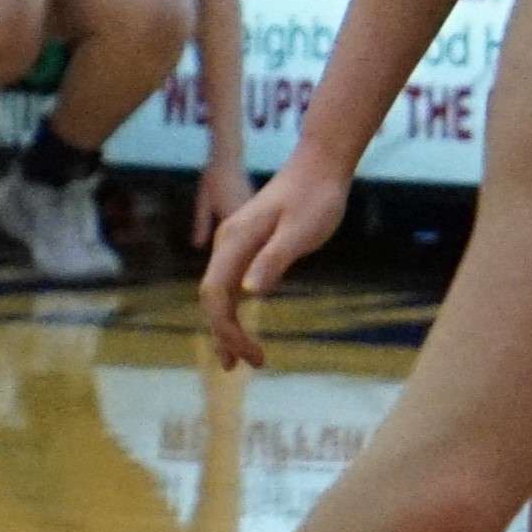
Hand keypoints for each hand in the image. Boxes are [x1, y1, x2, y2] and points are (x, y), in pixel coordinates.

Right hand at [197, 148, 352, 367]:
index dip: (227, 330)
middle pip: (211, 297)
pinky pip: (232, 283)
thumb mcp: (301, 231)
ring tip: (240, 359)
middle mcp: (228, 243)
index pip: (216, 295)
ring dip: (227, 326)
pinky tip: (244, 326)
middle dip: (224, 335)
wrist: (320, 166)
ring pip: (220, 292)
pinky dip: (235, 309)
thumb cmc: (315, 197)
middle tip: (248, 365)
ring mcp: (235, 243)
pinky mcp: (248, 245)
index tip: (252, 355)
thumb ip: (274, 260)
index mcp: (235, 241)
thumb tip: (249, 293)